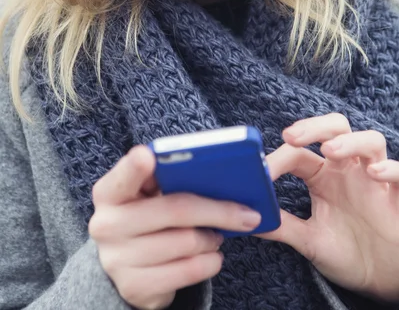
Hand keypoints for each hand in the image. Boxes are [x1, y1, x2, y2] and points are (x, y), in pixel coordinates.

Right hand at [89, 145, 260, 309]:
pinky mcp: (133, 286)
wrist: (129, 264)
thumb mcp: (153, 193)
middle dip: (219, 211)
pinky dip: (209, 263)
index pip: (125, 174)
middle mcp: (106, 223)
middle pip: (174, 209)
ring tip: (215, 235)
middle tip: (247, 214)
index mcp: (110, 190)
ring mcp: (116, 258)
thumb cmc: (151, 215)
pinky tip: (210, 256)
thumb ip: (175, 176)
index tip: (149, 155)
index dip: (136, 164)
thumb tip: (239, 168)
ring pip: (187, 242)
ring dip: (212, 239)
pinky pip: (187, 271)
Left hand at [259, 113, 398, 301]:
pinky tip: (375, 174)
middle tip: (291, 136)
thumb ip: (283, 227)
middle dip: (314, 127)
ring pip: (370, 141)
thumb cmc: (348, 253)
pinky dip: (391, 169)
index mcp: (322, 176)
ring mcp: (376, 180)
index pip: (298, 153)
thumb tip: (246, 220)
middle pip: (335, 128)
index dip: (278, 157)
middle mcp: (348, 170)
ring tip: (330, 150)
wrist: (383, 281)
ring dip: (350, 141)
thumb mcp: (310, 241)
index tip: (260, 170)